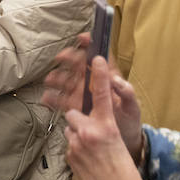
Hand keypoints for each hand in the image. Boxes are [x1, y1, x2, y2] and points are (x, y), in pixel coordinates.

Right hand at [43, 35, 141, 159]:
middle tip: (61, 57)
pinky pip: (61, 101)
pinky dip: (52, 99)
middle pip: (79, 66)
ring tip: (50, 79)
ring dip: (57, 78)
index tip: (82, 38)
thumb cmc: (130, 121)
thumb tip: (114, 79)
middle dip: (69, 58)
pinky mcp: (75, 108)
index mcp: (108, 80)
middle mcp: (93, 84)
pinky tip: (46, 98)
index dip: (91, 45)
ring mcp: (82, 95)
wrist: (124, 141)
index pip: (100, 58)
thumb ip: (126, 92)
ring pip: (67, 81)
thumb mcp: (133, 107)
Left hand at [54, 55, 158, 179]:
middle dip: (79, 120)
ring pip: (69, 129)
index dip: (99, 74)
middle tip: (92, 135)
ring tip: (91, 151)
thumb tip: (90, 119)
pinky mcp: (69, 155)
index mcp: (107, 126)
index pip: (102, 94)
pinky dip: (75, 149)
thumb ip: (103, 126)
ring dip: (76, 135)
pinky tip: (87, 160)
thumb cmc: (123, 167)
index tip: (96, 58)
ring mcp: (77, 144)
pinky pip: (69, 144)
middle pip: (74, 113)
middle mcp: (90, 132)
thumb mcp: (118, 140)